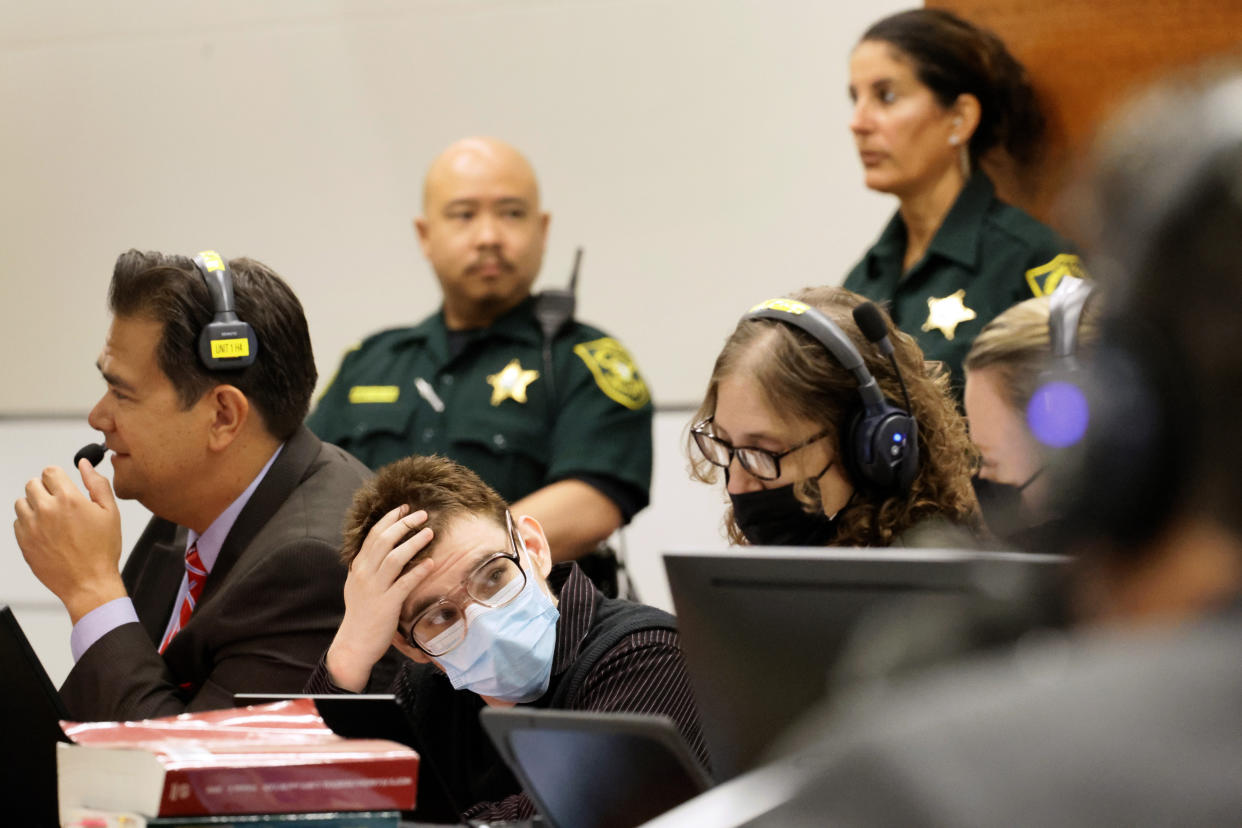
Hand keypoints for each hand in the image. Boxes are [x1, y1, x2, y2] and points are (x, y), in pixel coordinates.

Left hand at [13, 459, 125, 622]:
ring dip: (34, 505)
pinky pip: (18, 522)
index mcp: (69, 499)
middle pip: (32, 484)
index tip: (63, 485)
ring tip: (52, 518)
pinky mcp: (23, 541)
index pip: (50, 471)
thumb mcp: (111, 512)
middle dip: (46, 489)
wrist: (88, 583)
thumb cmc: (101, 551)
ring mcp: (31, 526)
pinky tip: (46, 532)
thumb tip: (85, 465)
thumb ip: (97, 484)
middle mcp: (47, 510)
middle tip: (60, 504)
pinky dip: (29, 523)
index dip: (58, 477)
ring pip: (21, 502)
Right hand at [326, 505, 437, 690]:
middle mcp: (364, 574)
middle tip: (422, 514)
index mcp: (358, 567)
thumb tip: (380, 551)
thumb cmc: (361, 614)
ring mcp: (375, 588)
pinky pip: (405, 583)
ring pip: (395, 558)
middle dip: (404, 524)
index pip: (373, 536)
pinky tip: (431, 562)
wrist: (354, 644)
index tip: (405, 509)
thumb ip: (367, 568)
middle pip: (384, 540)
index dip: (390, 519)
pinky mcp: (387, 604)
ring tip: (429, 532)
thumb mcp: (357, 585)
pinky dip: (418, 571)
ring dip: (413, 542)